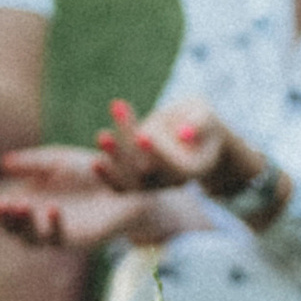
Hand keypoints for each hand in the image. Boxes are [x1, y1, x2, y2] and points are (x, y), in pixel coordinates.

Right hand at [0, 146, 174, 252]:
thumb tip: (4, 163)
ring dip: (21, 224)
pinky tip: (52, 208)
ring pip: (31, 239)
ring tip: (17, 204)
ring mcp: (58, 234)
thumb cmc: (90, 172)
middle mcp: (39, 223)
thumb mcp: (58, 161)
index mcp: (29, 205)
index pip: (1, 212)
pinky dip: (54, 225)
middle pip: (10, 229)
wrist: (127, 183)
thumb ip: (34, 163)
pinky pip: (62, 238)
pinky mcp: (79, 239)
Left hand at [93, 99, 252, 195]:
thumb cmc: (200, 119)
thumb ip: (200, 122)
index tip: (142, 134)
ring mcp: (157, 184)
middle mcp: (176, 182)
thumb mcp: (205, 114)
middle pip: (148, 170)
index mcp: (195, 168)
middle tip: (106, 134)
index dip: (158, 152)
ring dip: (114, 159)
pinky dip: (109, 177)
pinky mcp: (141, 183)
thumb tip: (184, 133)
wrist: (194, 135)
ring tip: (102, 136)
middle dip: (126, 152)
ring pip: (132, 178)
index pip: (175, 165)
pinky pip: (123, 186)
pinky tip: (96, 162)